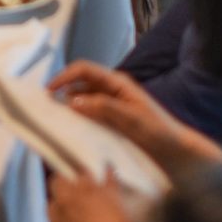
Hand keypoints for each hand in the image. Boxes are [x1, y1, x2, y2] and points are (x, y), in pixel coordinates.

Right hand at [50, 61, 221, 182]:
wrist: (176, 151)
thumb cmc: (158, 132)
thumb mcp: (131, 119)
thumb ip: (103, 108)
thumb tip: (72, 101)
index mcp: (117, 83)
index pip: (84, 70)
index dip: (64, 76)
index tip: (48, 92)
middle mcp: (112, 90)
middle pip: (80, 83)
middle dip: (61, 91)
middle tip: (45, 108)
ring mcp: (111, 105)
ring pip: (82, 99)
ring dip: (68, 106)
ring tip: (54, 120)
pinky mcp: (111, 120)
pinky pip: (89, 114)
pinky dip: (77, 118)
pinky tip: (71, 130)